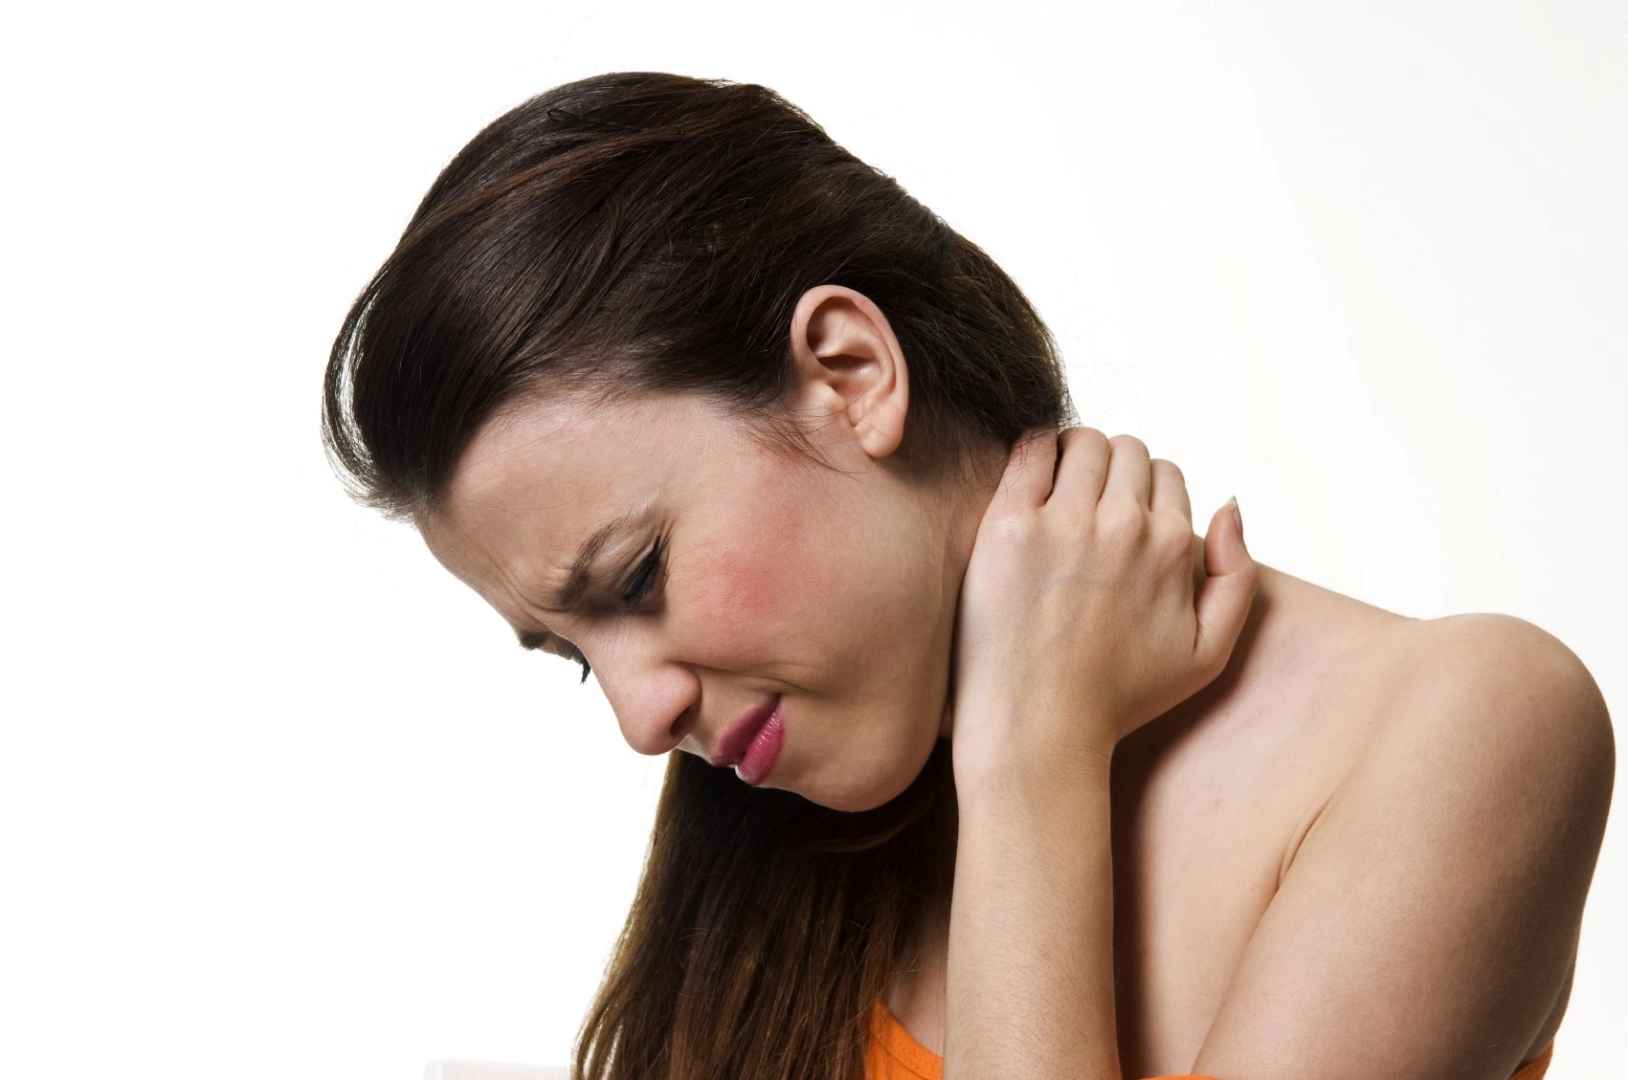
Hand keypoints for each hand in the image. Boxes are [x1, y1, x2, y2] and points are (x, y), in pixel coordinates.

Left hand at [947, 427, 1257, 795]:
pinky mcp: (1009, 525)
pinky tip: (1029, 483)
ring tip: (1058, 490)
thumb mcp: (1208, 653)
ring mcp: (1063, 522)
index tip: (1121, 515)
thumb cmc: (1119, 697)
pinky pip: (1029, 450)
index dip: (1145, 490)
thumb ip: (1237, 576)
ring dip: (1074, 455)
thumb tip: (1230, 504)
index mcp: (1171, 547)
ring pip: (1081, 442)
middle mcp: (1123, 526)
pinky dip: (1034, 451)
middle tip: (1087, 502)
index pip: (1166, 472)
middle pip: (1126, 449)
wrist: (1038, 725)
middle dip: (1112, 468)